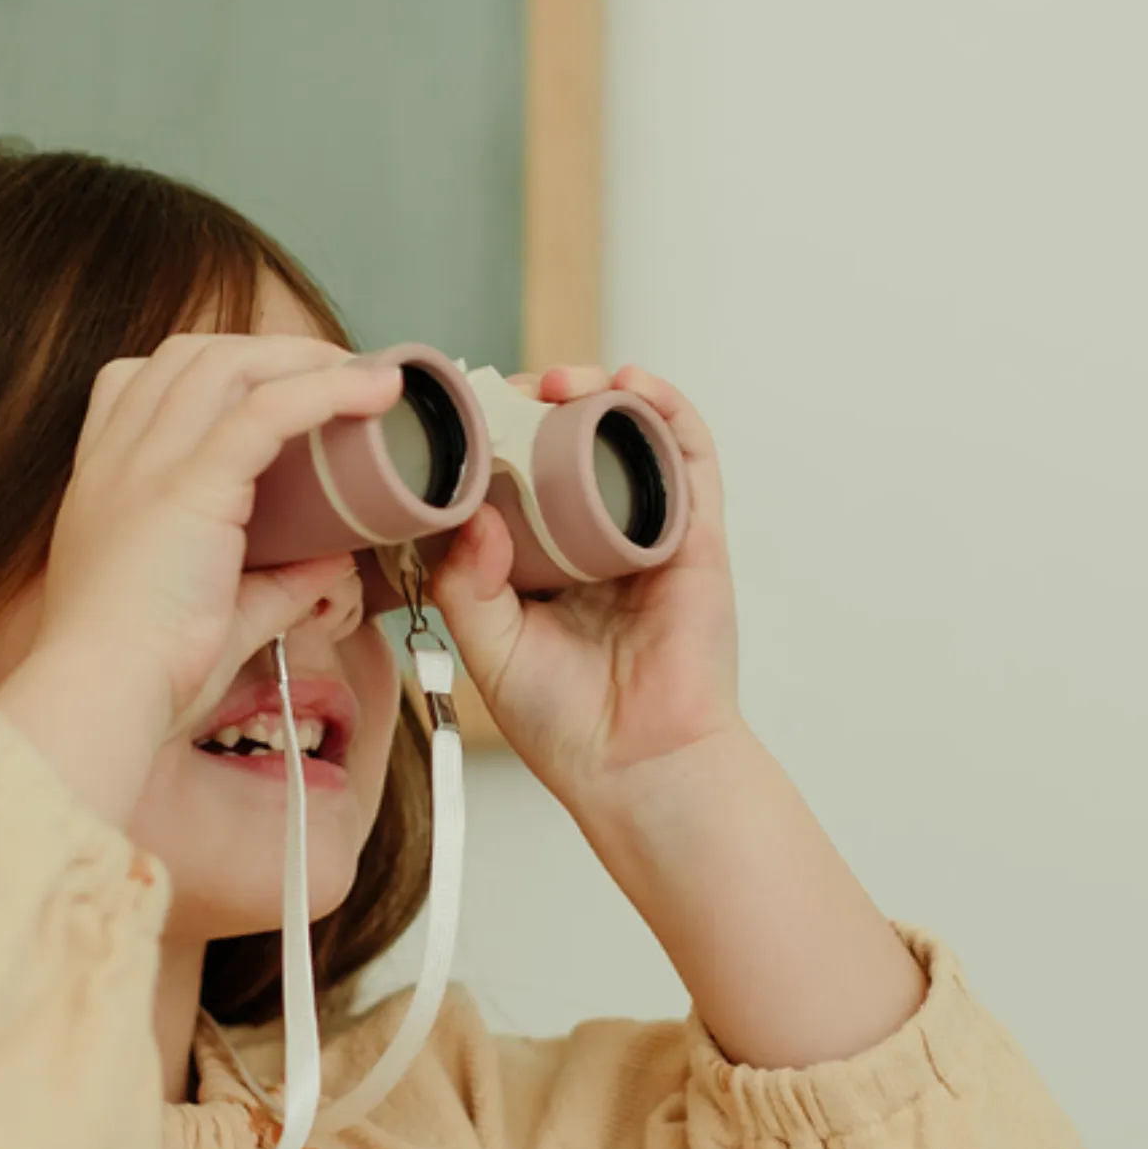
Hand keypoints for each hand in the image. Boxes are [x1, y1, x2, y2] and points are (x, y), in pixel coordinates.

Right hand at [29, 333, 403, 749]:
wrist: (102, 699)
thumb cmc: (142, 677)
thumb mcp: (218, 618)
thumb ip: (274, 586)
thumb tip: (332, 561)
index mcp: (106, 488)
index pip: (141, 385)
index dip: (211, 371)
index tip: (274, 388)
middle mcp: (118, 461)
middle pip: (189, 356)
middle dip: (267, 352)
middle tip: (337, 373)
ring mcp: (148, 466)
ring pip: (227, 364)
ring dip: (303, 359)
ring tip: (366, 377)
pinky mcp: (189, 486)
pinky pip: (265, 410)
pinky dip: (325, 391)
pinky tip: (372, 392)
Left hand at [425, 362, 741, 818]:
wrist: (639, 767)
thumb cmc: (565, 725)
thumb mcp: (489, 649)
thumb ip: (464, 584)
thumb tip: (470, 511)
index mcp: (540, 567)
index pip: (512, 484)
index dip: (486, 443)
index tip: (452, 418)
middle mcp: (593, 543)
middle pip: (567, 447)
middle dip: (534, 407)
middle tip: (500, 391)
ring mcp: (647, 535)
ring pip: (625, 440)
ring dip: (595, 393)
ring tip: (558, 381)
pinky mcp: (695, 537)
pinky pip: (688, 456)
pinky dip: (664, 408)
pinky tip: (631, 384)